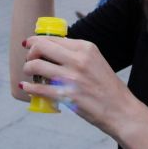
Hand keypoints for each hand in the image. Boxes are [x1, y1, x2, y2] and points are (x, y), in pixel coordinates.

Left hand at [21, 36, 135, 135]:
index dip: (36, 41)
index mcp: (85, 48)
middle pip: (41, 47)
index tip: (29, 45)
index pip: (53, 38)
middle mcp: (78, 59)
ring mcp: (71, 78)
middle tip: (29, 59)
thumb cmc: (108, 86)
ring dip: (28, 68)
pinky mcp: (67, 96)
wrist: (121, 110)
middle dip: (30, 52)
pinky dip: (29, 87)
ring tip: (29, 73)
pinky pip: (39, 88)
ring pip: (36, 66)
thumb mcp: (96, 60)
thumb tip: (54, 48)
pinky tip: (26, 87)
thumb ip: (77, 53)